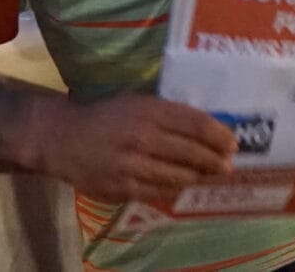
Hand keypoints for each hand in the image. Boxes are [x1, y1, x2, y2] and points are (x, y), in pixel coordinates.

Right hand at [39, 94, 236, 203]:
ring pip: (178, 176)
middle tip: (227, 165)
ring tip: (209, 177)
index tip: (232, 142)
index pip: (194, 123)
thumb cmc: (105, 116)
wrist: (63, 137)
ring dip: (198, 177)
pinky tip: (182, 186)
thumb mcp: (136, 102)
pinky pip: (158, 191)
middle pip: (191, 152)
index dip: (218, 135)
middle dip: (214, 160)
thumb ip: (166, 114)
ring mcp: (132, 165)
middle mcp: (143, 137)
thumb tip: (204, 128)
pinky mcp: (122, 187)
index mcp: (148, 110)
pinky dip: (174, 189)